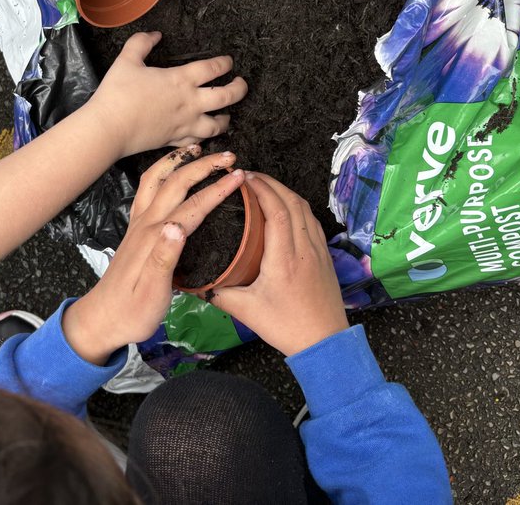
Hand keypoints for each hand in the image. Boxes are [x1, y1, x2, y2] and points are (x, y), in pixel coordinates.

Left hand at [63, 149, 244, 363]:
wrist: (102, 318)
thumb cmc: (132, 312)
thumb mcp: (153, 293)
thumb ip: (165, 258)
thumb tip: (178, 227)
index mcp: (156, 239)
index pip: (193, 206)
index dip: (218, 189)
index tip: (240, 176)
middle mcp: (146, 224)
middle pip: (176, 183)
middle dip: (204, 166)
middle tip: (229, 156)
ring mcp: (138, 224)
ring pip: (157, 180)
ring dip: (178, 161)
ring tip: (197, 149)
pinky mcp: (134, 228)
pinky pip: (147, 189)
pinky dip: (162, 172)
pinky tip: (171, 172)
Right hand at [86, 32, 247, 159]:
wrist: (109, 128)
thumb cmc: (118, 94)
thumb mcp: (127, 60)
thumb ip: (142, 43)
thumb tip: (155, 35)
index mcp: (180, 80)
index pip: (213, 69)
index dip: (225, 63)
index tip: (229, 62)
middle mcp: (189, 103)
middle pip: (226, 96)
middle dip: (239, 89)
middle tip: (241, 84)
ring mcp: (184, 124)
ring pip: (217, 124)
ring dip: (226, 118)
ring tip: (227, 115)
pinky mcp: (175, 140)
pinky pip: (197, 140)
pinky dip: (204, 137)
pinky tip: (203, 133)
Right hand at [211, 173, 348, 356]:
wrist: (325, 342)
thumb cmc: (286, 326)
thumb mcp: (246, 312)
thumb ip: (219, 294)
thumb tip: (194, 281)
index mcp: (284, 258)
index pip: (277, 210)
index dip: (261, 189)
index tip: (244, 178)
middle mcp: (304, 247)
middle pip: (292, 201)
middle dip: (271, 183)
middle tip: (249, 176)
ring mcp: (318, 250)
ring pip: (305, 209)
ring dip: (285, 192)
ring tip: (265, 187)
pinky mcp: (325, 256)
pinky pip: (312, 221)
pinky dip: (297, 206)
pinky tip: (286, 208)